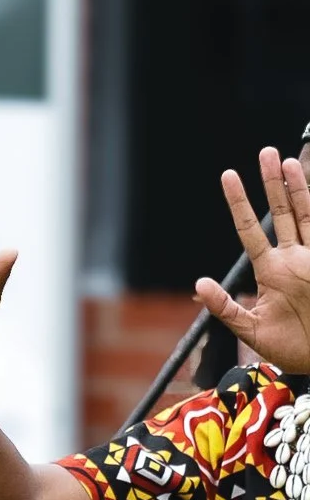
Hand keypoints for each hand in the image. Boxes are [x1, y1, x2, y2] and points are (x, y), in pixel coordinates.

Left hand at [195, 149, 309, 373]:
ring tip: (285, 160)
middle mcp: (293, 258)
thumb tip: (200, 282)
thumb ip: (225, 307)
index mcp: (271, 272)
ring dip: (296, 187)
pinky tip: (308, 186)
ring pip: (305, 212)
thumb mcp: (249, 328)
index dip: (240, 204)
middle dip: (272, 184)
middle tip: (263, 152)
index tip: (229, 176)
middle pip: (281, 212)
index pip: (251, 230)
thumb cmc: (289, 347)